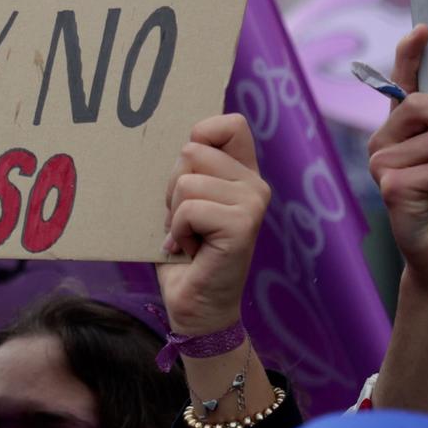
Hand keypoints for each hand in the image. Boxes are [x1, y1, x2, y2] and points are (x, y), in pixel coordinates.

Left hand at [156, 114, 270, 335]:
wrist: (196, 303)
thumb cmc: (184, 251)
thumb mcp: (182, 201)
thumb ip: (188, 170)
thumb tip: (176, 142)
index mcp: (242, 173)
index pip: (230, 124)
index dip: (200, 135)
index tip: (187, 170)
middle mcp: (255, 184)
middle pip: (192, 151)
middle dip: (172, 187)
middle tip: (185, 220)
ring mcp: (254, 203)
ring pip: (186, 182)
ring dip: (174, 214)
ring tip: (189, 236)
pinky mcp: (244, 224)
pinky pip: (189, 209)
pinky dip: (178, 232)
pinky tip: (190, 250)